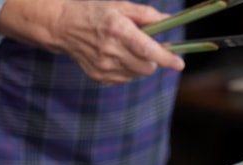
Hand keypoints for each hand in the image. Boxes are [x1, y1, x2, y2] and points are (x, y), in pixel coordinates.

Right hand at [0, 0, 184, 83]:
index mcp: (118, 30)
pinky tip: (115, 56)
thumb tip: (169, 22)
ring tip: (126, 49)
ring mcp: (103, 66)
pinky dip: (126, 69)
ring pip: (136, 74)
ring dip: (139, 64)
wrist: (63, 27)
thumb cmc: (95, 12)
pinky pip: (124, 78)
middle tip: (147, 46)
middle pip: (146, 67)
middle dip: (153, 59)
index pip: (148, 50)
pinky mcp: (99, 76)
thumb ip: (146, 14)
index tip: (179, 64)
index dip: (166, 59)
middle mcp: (111, 51)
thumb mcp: (120, 5)